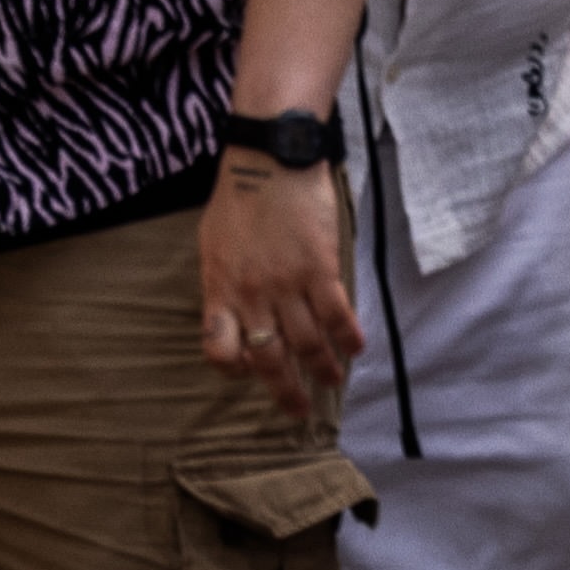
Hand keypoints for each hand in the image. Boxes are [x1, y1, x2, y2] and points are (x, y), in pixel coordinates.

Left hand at [200, 156, 355, 422]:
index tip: (251, 371)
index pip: (219, 348)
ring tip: (332, 380)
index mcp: (220, 287)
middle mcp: (251, 293)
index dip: (235, 369)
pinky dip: (349, 338)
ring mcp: (286, 284)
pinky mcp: (319, 269)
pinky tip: (356, 348)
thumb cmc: (238, 200)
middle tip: (299, 410)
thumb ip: (224, 284)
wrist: (268, 159)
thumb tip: (234, 318)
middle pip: (269, 359)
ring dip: (323, 369)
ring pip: (308, 345)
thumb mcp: (214, 244)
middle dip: (286, 391)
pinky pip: (337, 317)